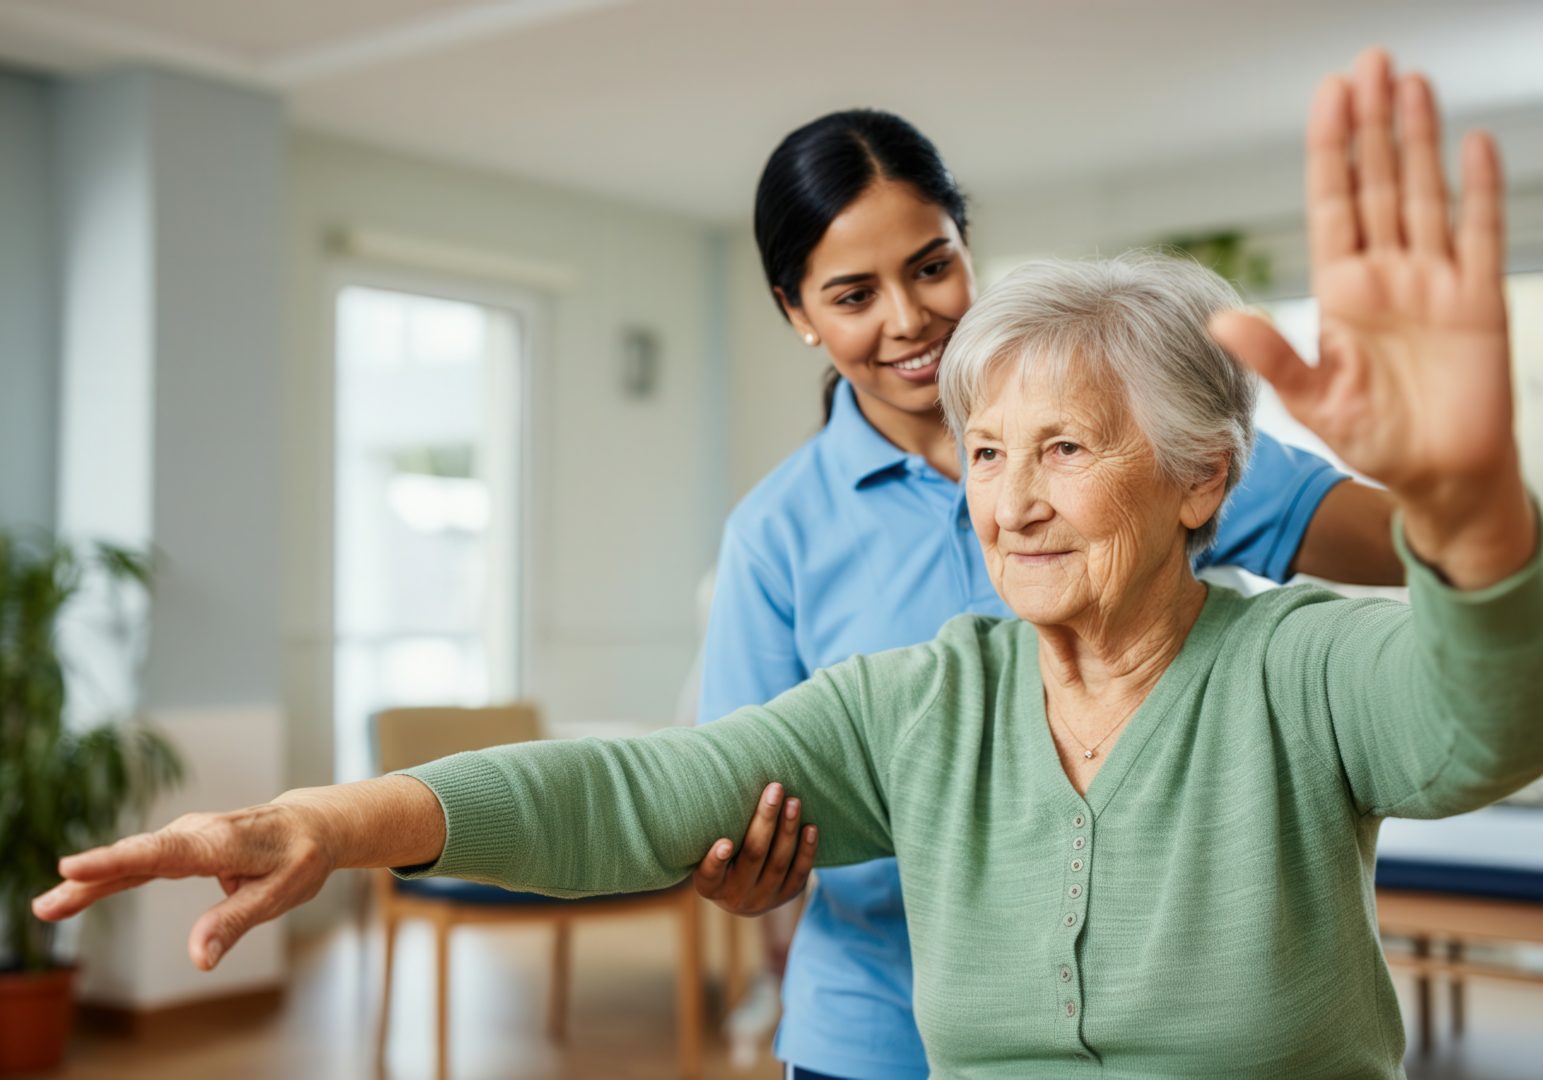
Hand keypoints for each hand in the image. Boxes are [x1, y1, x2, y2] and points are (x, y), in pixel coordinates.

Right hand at [32, 800, 334, 970]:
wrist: (312, 824)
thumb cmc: (299, 859)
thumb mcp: (280, 895)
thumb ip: (234, 922)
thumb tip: (199, 960)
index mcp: (222, 843)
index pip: (162, 853)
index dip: (116, 861)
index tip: (73, 866)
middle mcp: (198, 832)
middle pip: (136, 858)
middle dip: (90, 879)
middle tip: (46, 906)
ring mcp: (187, 835)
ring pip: (132, 860)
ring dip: (90, 881)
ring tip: (49, 906)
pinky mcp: (182, 843)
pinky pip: (141, 861)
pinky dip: (108, 875)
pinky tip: (76, 892)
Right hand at [693, 782, 816, 915]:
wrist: (741, 893)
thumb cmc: (719, 856)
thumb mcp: (706, 848)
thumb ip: (712, 827)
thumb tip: (719, 779)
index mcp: (710, 884)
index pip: (710, 873)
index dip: (716, 859)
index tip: (725, 842)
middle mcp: (735, 895)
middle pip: (753, 856)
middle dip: (766, 821)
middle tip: (774, 789)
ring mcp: (763, 898)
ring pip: (779, 863)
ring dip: (788, 830)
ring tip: (793, 801)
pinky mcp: (786, 896)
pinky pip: (799, 873)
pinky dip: (806, 850)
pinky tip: (810, 827)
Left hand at [1210, 50, 1533, 584]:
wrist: (1437, 475)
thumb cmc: (1372, 438)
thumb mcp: (1311, 400)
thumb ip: (1272, 357)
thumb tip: (1220, 322)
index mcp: (1340, 290)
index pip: (1333, 203)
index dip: (1332, 148)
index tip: (1329, 94)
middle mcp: (1386, 274)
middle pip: (1378, 183)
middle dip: (1373, 123)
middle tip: (1370, 61)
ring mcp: (1435, 281)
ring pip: (1424, 194)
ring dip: (1420, 139)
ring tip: (1412, 82)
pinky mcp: (1479, 299)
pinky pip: (1481, 233)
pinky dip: (1480, 190)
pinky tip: (1476, 145)